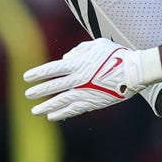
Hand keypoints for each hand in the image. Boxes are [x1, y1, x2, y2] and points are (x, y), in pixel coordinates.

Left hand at [23, 38, 161, 120]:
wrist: (134, 71)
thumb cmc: (117, 54)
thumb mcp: (97, 45)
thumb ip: (79, 50)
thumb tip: (65, 59)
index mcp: (78, 64)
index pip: (53, 69)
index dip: (39, 73)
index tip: (27, 77)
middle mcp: (78, 79)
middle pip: (53, 87)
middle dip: (39, 91)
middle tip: (28, 95)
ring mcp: (85, 92)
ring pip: (60, 101)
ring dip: (47, 106)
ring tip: (35, 111)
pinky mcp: (93, 102)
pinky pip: (74, 109)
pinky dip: (62, 113)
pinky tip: (53, 116)